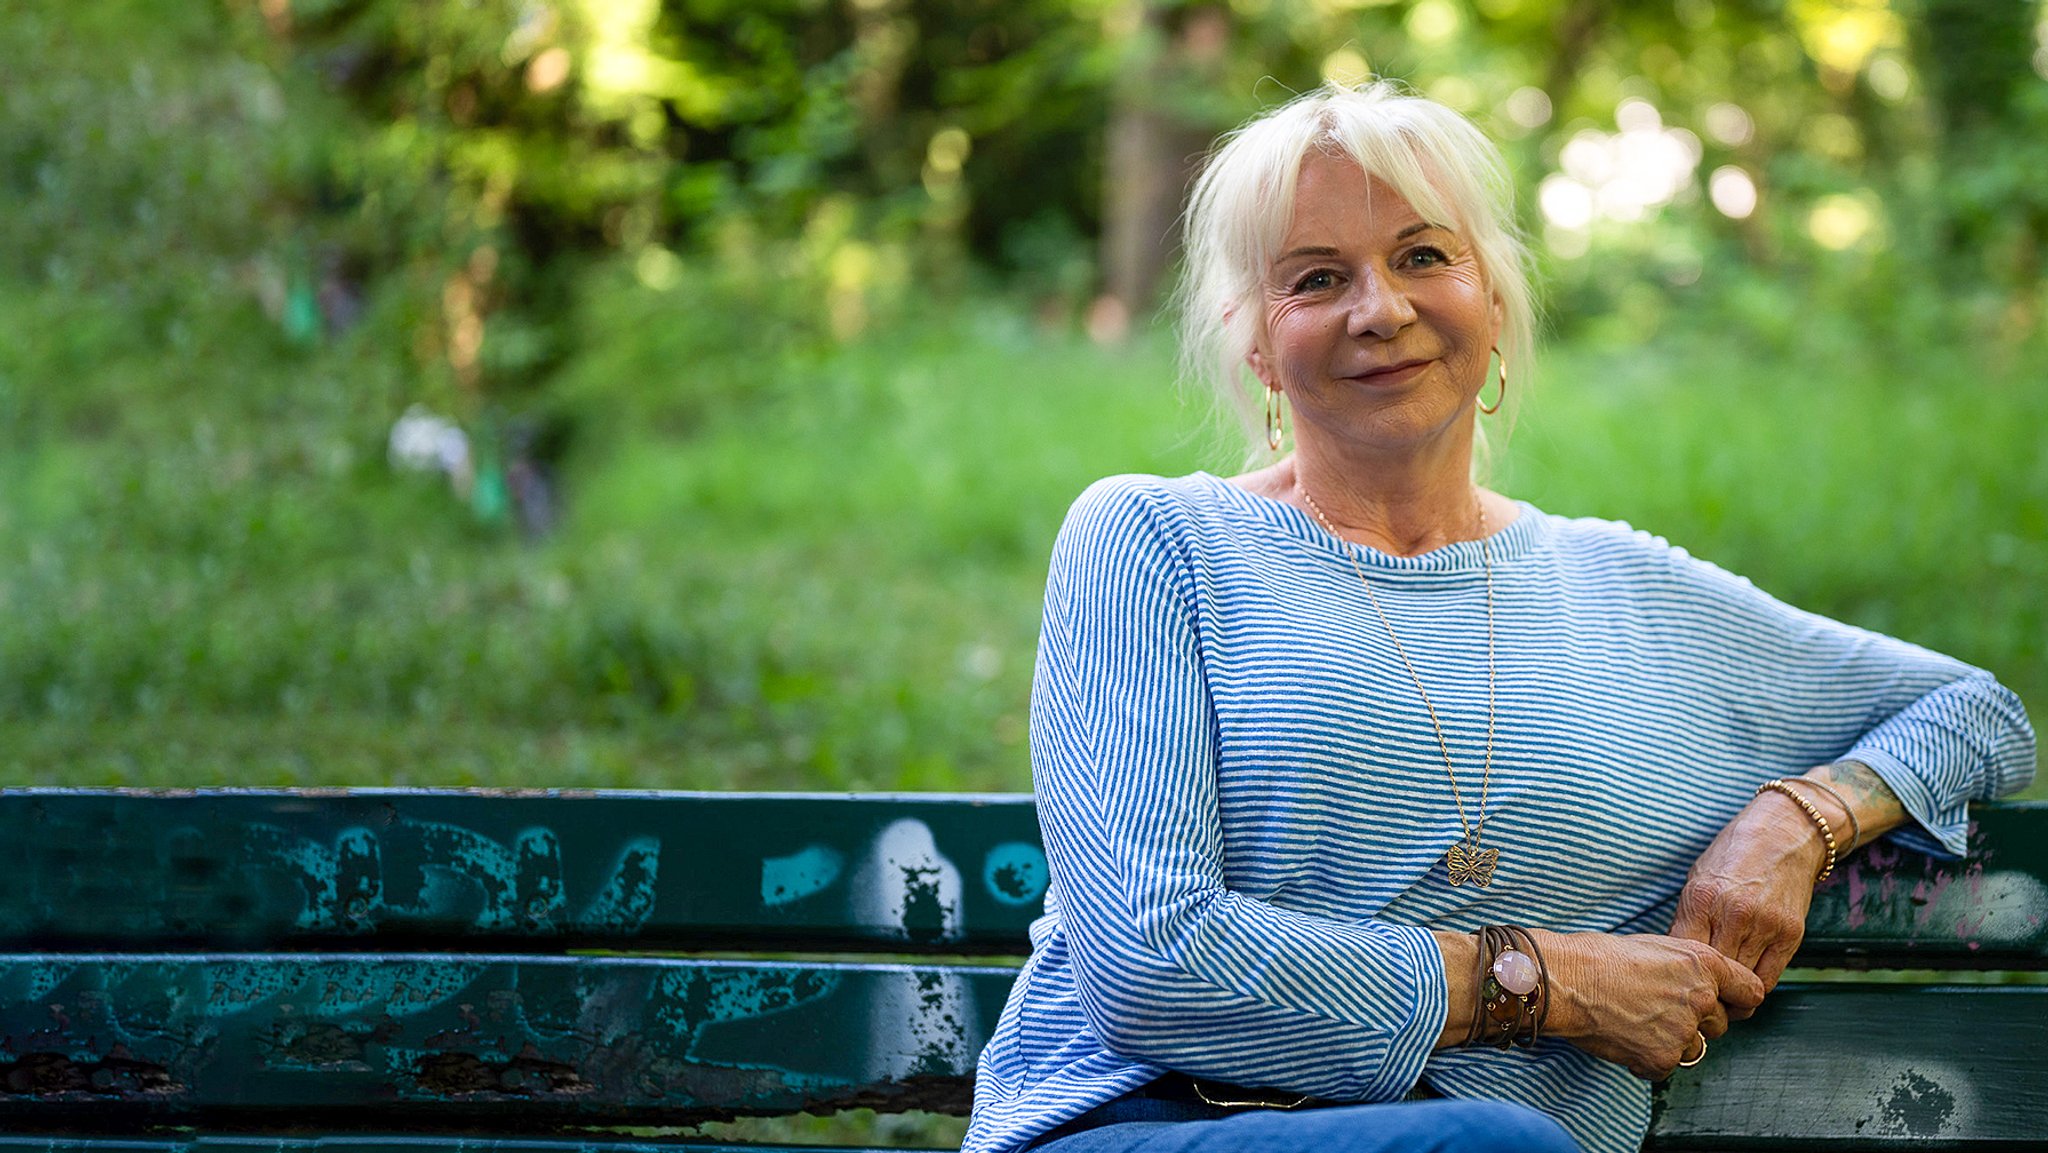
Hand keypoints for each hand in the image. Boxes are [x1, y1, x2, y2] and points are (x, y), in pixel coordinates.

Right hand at [1541, 929, 1764, 1080]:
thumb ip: (1690, 969)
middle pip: (1720, 1023)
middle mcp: (1701, 998)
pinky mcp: (1662, 1058)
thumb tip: (1705, 989)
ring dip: (1672, 1041)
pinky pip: (1665, 1066)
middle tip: (1658, 1009)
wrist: (1565, 979)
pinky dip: (1647, 1058)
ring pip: (1694, 1047)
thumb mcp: (1657, 947)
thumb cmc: (1599, 957)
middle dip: (1696, 1021)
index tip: (1724, 1004)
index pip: (1751, 991)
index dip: (1737, 999)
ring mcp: (1683, 1030)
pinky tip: (1624, 1035)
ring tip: (1637, 1020)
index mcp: (1704, 964)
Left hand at [1669, 788, 1831, 1005]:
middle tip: (1696, 1001)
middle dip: (1703, 991)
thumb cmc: (1731, 856)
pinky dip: (1755, 988)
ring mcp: (1765, 925)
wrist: (1782, 834)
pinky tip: (1745, 988)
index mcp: (1701, 899)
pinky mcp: (1791, 934)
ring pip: (1742, 982)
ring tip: (1719, 999)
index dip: (1677, 976)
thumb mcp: (1697, 880)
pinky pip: (1769, 978)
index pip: (1682, 955)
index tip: (1674, 985)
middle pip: (1712, 974)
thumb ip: (1687, 919)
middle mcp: (1733, 914)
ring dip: (1730, 995)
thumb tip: (1673, 960)